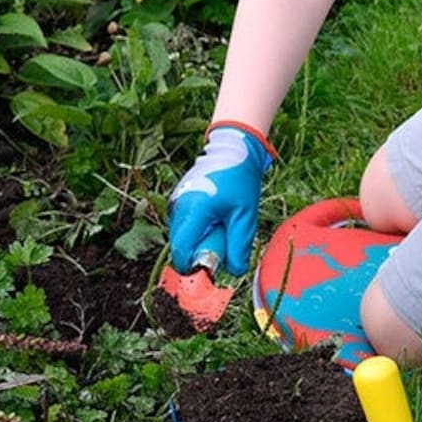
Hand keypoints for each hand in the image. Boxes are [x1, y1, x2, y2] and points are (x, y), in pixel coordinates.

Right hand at [168, 123, 273, 275]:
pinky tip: (216, 218)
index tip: (213, 268)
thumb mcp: (245, 216)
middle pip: (181, 247)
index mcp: (193, 211)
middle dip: (201, 252)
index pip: (182, 252)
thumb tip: (234, 272)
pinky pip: (185, 227)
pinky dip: (199, 230)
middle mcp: (178, 208)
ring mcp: (176, 204)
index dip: (194, 267)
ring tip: (222, 224)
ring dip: (201, 240)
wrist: (232, 150)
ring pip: (183, 238)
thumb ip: (239, 246)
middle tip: (224, 238)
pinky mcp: (178, 202)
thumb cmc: (240, 180)